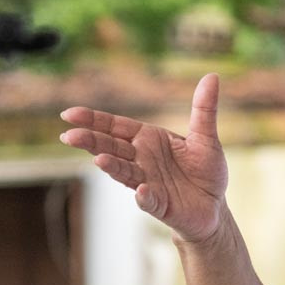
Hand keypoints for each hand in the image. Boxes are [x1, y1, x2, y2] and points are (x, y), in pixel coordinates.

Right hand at [59, 74, 228, 244]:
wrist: (215, 208)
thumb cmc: (206, 172)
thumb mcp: (206, 137)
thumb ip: (204, 109)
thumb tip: (212, 76)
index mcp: (149, 140)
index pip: (116, 127)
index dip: (94, 120)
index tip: (69, 115)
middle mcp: (142, 160)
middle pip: (111, 147)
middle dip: (91, 141)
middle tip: (69, 136)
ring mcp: (148, 183)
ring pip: (124, 173)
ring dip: (112, 167)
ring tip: (99, 160)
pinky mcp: (160, 205)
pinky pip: (150, 201)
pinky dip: (145, 198)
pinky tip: (142, 192)